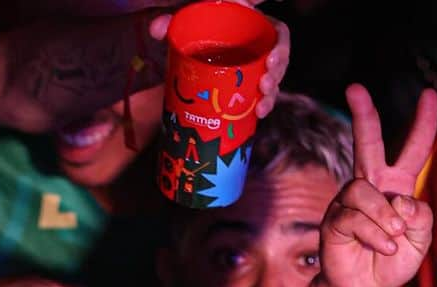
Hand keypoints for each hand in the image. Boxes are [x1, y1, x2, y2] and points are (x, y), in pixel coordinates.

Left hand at [148, 3, 289, 117]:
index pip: (278, 33)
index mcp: (251, 25)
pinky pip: (260, 97)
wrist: (189, 42)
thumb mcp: (189, 19)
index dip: (281, 46)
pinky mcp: (246, 86)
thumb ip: (173, 20)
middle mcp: (256, 47)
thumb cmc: (195, 25)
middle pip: (278, 62)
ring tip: (261, 107)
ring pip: (272, 81)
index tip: (271, 59)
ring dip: (271, 96)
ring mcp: (252, 68)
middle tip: (264, 85)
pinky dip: (261, 106)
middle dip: (277, 76)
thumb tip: (155, 30)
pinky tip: (257, 116)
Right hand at [317, 84, 436, 286]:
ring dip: (384, 217)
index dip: (423, 122)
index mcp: (396, 186)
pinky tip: (384, 247)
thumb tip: (402, 202)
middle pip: (367, 142)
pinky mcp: (335, 220)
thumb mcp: (419, 241)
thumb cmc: (391, 264)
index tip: (428, 94)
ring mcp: (349, 201)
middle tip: (355, 88)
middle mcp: (371, 186)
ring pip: (365, 190)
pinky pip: (355, 217)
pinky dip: (375, 234)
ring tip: (392, 239)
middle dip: (363, 115)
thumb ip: (421, 218)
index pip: (413, 149)